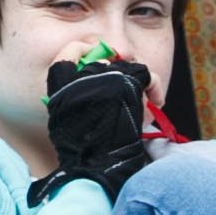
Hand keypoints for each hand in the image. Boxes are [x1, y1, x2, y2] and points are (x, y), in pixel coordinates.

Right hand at [29, 43, 151, 205]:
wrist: (93, 166)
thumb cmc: (83, 148)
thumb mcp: (69, 115)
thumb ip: (78, 91)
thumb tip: (103, 68)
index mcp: (59, 82)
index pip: (72, 49)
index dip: (88, 50)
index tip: (103, 62)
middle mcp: (79, 75)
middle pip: (107, 58)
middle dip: (122, 75)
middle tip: (129, 94)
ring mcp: (101, 77)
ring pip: (129, 67)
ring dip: (138, 86)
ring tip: (140, 107)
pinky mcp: (122, 85)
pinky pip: (146, 73)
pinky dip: (155, 86)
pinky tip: (156, 101)